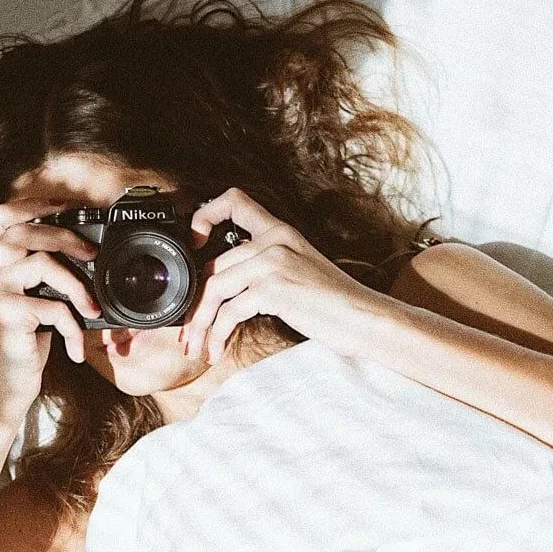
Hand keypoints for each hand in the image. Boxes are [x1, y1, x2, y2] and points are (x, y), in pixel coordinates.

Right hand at [0, 198, 102, 426]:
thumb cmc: (13, 354)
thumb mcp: (16, 308)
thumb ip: (27, 276)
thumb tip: (74, 248)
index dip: (33, 206)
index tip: (66, 210)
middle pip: (23, 232)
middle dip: (66, 237)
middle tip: (93, 255)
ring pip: (42, 261)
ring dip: (78, 284)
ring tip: (91, 308)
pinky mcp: (4, 316)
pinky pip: (53, 304)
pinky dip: (74, 325)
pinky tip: (76, 347)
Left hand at [183, 187, 387, 363]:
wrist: (365, 318)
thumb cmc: (335, 304)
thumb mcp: (299, 271)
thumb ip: (267, 267)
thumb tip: (225, 288)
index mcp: (281, 231)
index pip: (235, 200)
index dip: (206, 215)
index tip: (196, 243)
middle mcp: (274, 240)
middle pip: (213, 265)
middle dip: (195, 303)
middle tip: (187, 331)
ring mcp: (273, 261)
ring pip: (214, 289)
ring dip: (199, 323)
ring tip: (195, 346)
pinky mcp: (273, 288)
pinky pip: (229, 312)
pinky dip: (216, 335)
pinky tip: (216, 352)